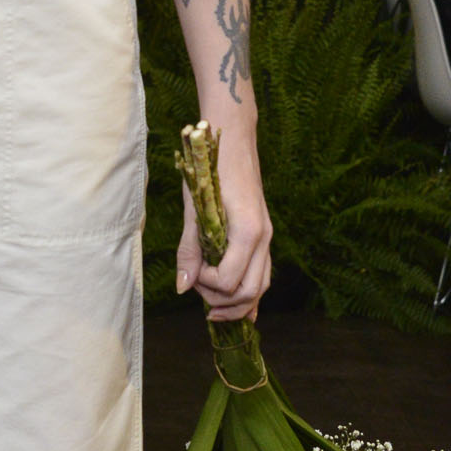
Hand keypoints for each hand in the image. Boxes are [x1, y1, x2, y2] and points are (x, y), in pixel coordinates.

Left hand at [175, 134, 271, 321]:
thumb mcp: (193, 210)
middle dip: (222, 302)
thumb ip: (189, 250)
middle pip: (249, 292)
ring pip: (260, 287)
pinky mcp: (263, 237)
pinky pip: (262, 275)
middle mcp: (263, 238)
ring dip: (236, 303)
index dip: (206, 285)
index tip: (191, 271)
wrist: (234, 142)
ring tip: (212, 308)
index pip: (229, 280)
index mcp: (247, 231)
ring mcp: (267, 238)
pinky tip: (238, 308)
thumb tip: (183, 287)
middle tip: (198, 295)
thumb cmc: (210, 170)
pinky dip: (250, 294)